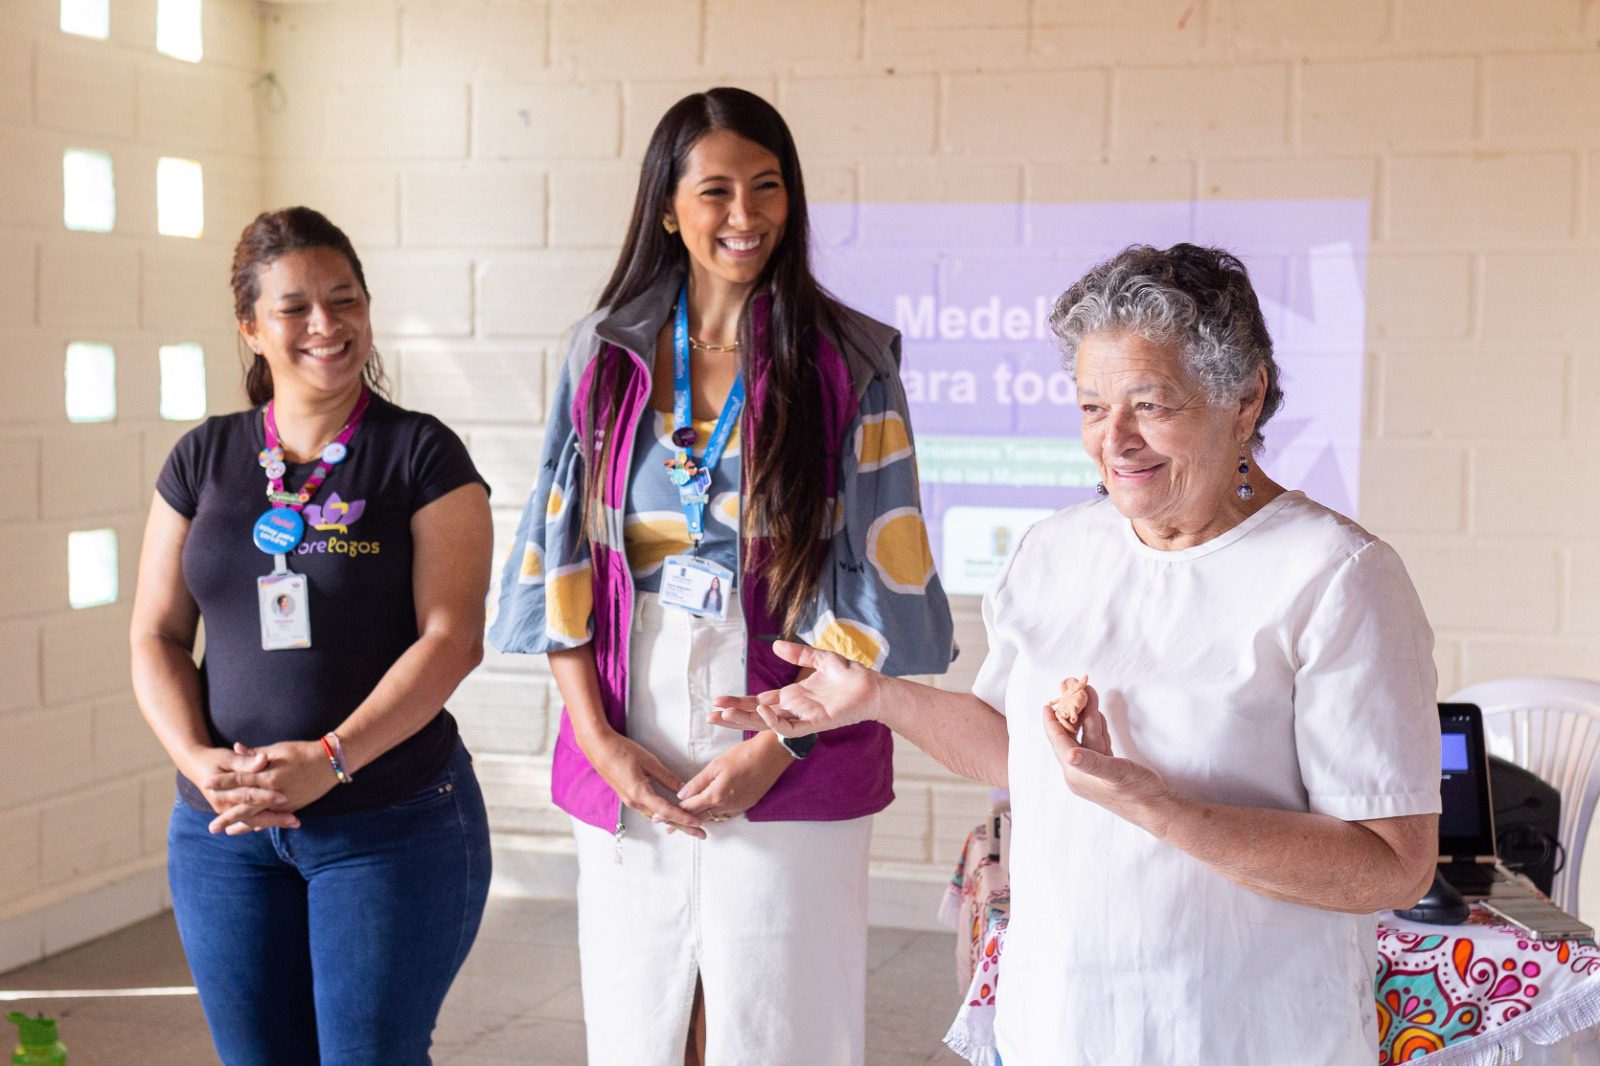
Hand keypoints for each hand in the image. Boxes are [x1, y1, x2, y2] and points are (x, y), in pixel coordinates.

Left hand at [202, 740, 337, 834]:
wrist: (331, 762)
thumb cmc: (303, 752)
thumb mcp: (278, 749)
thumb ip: (256, 754)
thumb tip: (237, 748)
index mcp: (269, 775)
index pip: (240, 780)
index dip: (222, 782)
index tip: (206, 785)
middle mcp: (274, 793)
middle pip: (245, 807)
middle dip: (227, 817)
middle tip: (211, 827)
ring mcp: (284, 802)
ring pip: (259, 816)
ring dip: (242, 825)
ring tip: (228, 832)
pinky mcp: (294, 806)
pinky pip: (274, 817)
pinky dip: (262, 823)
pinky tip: (253, 829)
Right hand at [580, 729, 706, 838]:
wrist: (598, 748)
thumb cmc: (622, 751)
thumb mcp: (649, 762)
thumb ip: (667, 777)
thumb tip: (683, 789)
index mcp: (640, 794)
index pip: (667, 811)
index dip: (685, 819)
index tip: (698, 825)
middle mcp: (634, 802)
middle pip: (663, 819)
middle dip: (683, 827)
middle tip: (700, 834)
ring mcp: (630, 800)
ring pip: (655, 816)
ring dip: (673, 821)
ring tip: (689, 826)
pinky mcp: (628, 796)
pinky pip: (648, 810)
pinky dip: (662, 814)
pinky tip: (670, 814)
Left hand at [676, 735, 790, 822]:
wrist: (772, 755)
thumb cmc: (744, 755)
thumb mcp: (716, 765)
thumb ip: (698, 782)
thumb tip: (682, 796)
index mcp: (716, 796)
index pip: (688, 809)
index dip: (671, 814)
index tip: (658, 819)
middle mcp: (727, 806)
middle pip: (699, 818)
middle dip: (681, 821)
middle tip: (666, 826)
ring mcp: (738, 808)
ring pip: (712, 818)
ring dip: (698, 819)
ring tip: (683, 821)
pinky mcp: (746, 805)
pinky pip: (724, 814)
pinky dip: (712, 815)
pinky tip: (706, 812)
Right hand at [709, 640, 880, 736]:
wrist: (872, 687)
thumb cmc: (850, 675)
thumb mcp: (820, 659)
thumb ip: (798, 654)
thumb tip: (775, 645)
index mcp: (792, 697)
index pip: (758, 701)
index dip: (738, 702)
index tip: (717, 700)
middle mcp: (793, 709)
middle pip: (756, 715)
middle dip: (734, 715)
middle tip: (711, 715)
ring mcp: (803, 718)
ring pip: (767, 723)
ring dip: (746, 719)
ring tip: (725, 714)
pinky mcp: (815, 724)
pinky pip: (790, 728)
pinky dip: (775, 720)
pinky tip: (762, 710)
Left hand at [1041, 692, 1172, 832]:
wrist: (1160, 809)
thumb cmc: (1138, 792)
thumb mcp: (1115, 773)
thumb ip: (1092, 762)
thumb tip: (1071, 754)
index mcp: (1076, 773)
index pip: (1059, 742)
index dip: (1052, 722)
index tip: (1048, 703)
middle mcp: (1081, 773)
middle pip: (1071, 737)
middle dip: (1073, 713)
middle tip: (1075, 691)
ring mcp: (1094, 771)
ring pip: (1086, 738)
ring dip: (1088, 717)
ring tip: (1090, 694)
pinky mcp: (1108, 770)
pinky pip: (1097, 744)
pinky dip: (1098, 728)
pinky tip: (1098, 715)